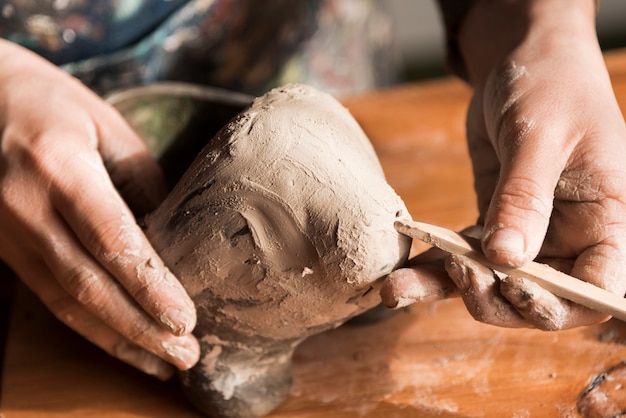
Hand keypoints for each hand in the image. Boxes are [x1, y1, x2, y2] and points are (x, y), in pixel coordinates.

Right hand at [0, 40, 198, 377]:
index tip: (186, 318)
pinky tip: (120, 342)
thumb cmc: (54, 106)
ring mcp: (7, 232)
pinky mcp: (4, 247)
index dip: (149, 285)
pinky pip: (48, 295)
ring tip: (163, 362)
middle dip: (139, 326)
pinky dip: (87, 326)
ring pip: (64, 301)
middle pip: (87, 283)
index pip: (110, 238)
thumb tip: (172, 240)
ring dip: (116, 339)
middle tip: (186, 353)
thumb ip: (143, 183)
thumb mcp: (108, 128)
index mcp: (60, 166)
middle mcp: (25, 206)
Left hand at [383, 0, 625, 328]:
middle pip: (538, 300)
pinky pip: (463, 257)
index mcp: (604, 220)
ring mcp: (528, 236)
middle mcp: (570, 238)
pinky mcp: (491, 225)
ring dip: (444, 290)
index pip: (596, 288)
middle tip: (459, 273)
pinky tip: (398, 275)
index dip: (559, 303)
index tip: (514, 285)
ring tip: (395, 291)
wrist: (522, 61)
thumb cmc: (550, 85)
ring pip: (492, 285)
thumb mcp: (539, 137)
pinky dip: (432, 267)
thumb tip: (505, 259)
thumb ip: (524, 198)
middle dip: (495, 299)